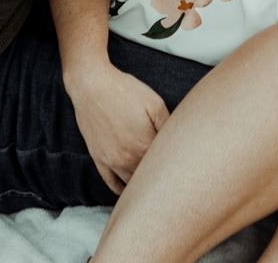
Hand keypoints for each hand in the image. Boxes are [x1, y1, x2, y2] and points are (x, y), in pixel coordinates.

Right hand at [65, 61, 170, 194]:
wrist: (91, 85)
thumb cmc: (125, 91)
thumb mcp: (155, 104)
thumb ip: (169, 126)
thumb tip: (180, 143)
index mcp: (145, 146)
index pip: (165, 166)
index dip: (176, 167)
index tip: (185, 169)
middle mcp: (128, 159)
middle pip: (150, 178)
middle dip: (162, 179)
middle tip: (174, 182)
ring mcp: (112, 161)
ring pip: (131, 183)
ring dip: (143, 186)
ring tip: (156, 190)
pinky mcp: (99, 158)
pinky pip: (111, 182)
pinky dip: (121, 189)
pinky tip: (129, 191)